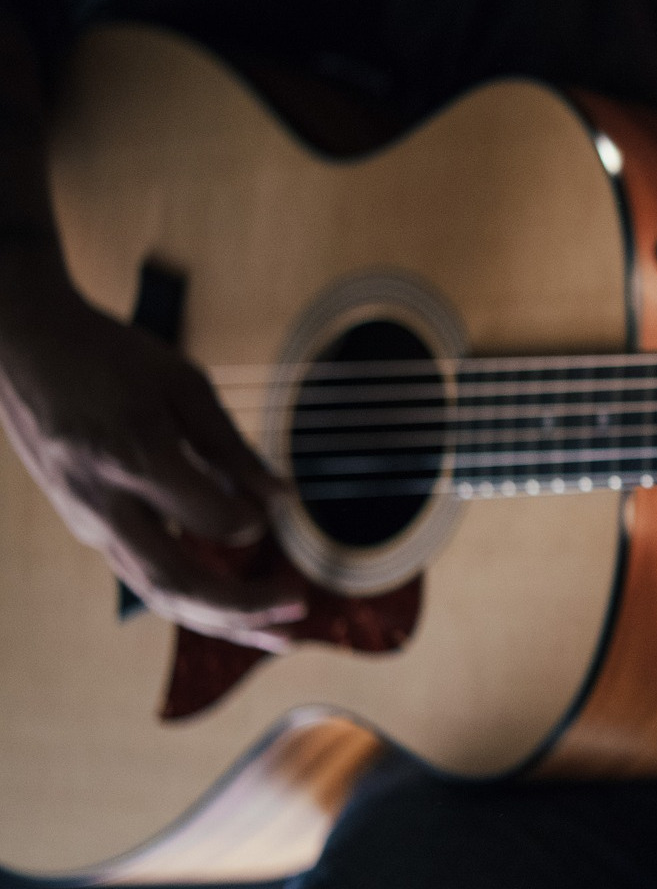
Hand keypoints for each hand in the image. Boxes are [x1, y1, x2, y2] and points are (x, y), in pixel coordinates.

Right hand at [0, 280, 304, 650]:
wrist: (24, 348)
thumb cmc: (111, 357)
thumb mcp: (183, 384)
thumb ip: (232, 447)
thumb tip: (284, 500)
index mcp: (134, 457)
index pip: (208, 518)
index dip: (250, 521)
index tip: (276, 508)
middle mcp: (105, 503)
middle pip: (177, 582)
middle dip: (243, 608)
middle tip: (301, 610)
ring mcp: (89, 522)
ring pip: (158, 593)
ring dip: (223, 621)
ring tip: (280, 636)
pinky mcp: (87, 528)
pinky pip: (144, 577)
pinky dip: (194, 601)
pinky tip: (235, 612)